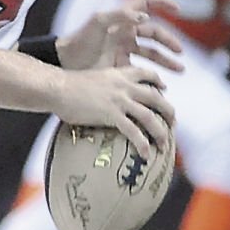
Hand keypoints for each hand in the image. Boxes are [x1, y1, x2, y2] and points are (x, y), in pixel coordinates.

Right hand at [51, 65, 173, 155]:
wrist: (57, 88)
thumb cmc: (68, 85)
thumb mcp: (93, 77)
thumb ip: (105, 84)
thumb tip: (104, 96)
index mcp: (120, 74)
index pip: (147, 75)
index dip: (158, 83)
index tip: (163, 90)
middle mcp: (125, 86)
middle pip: (156, 98)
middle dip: (168, 111)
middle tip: (172, 123)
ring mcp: (120, 101)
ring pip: (150, 117)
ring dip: (160, 132)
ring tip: (164, 144)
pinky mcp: (112, 115)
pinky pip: (134, 132)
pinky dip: (142, 144)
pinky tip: (145, 154)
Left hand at [57, 0, 184, 72]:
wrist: (65, 63)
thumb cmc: (80, 40)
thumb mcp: (98, 23)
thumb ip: (120, 16)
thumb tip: (145, 16)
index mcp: (122, 19)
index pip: (145, 3)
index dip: (162, 2)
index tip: (178, 9)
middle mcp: (125, 32)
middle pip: (154, 33)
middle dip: (168, 41)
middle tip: (179, 52)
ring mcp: (123, 49)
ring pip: (151, 53)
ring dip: (166, 60)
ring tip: (180, 70)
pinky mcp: (120, 65)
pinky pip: (141, 69)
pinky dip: (152, 75)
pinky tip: (161, 83)